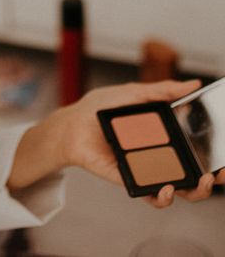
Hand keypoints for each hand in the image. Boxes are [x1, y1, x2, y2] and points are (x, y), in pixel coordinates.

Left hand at [57, 79, 224, 207]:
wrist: (72, 123)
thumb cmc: (100, 108)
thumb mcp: (133, 93)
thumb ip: (161, 90)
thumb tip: (193, 83)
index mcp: (163, 134)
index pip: (194, 148)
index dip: (213, 155)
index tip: (224, 156)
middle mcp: (159, 155)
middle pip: (193, 173)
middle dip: (212, 179)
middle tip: (218, 173)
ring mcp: (147, 170)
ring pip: (179, 190)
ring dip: (195, 191)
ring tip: (201, 181)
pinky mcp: (131, 180)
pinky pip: (152, 196)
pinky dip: (164, 197)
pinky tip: (168, 188)